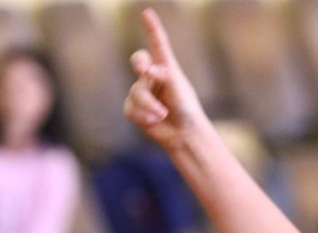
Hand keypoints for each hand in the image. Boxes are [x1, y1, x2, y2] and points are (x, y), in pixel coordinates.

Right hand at [124, 9, 205, 152]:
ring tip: (162, 114)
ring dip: (150, 105)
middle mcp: (152, 76)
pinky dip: (144, 116)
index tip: (147, 13)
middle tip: (144, 69)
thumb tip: (147, 72)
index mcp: (166, 68)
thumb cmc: (186, 109)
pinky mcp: (133, 108)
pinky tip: (155, 122)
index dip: (152, 29)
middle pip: (138, 60)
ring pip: (136, 92)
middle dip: (139, 63)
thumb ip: (165, 76)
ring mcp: (141, 91)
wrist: (183, 134)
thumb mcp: (179, 89)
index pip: (158, 45)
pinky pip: (131, 108)